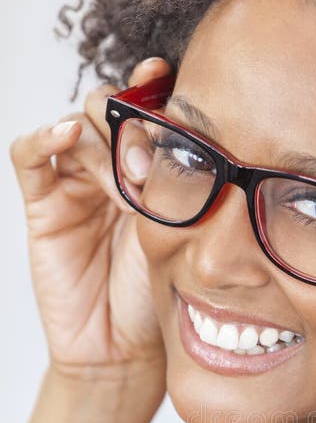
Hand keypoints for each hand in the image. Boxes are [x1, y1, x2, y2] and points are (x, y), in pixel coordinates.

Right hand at [9, 58, 171, 382]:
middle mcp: (111, 173)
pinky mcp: (43, 206)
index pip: (144, 116)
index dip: (149, 90)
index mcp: (149, 176)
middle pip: (107, 111)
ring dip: (98, 137)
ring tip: (123, 174)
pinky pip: (31, 156)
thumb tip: (177, 132)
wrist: (123, 349)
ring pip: (76, 126)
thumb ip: (169, 184)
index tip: (163, 73)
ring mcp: (75, 186)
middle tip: (149, 161)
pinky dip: (44, 137)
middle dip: (126, 122)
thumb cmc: (156, 299)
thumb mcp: (174, 234)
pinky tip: (67, 135)